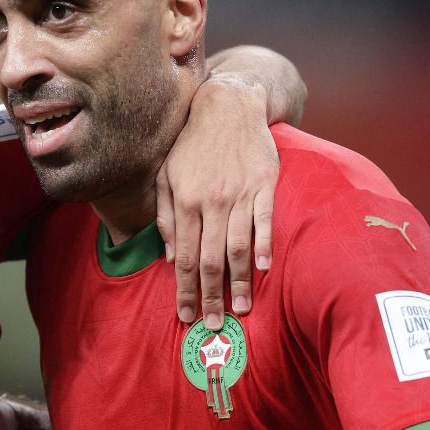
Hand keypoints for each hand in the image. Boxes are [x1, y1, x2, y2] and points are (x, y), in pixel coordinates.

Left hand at [157, 74, 277, 330]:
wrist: (228, 104)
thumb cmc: (191, 143)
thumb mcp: (166, 175)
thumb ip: (164, 215)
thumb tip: (165, 255)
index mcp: (185, 202)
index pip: (182, 257)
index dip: (183, 289)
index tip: (186, 315)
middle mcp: (211, 202)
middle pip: (209, 260)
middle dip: (210, 296)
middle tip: (214, 325)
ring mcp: (240, 194)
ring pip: (238, 247)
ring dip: (240, 282)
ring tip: (242, 309)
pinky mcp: (264, 184)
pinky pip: (265, 220)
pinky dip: (264, 246)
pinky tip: (263, 269)